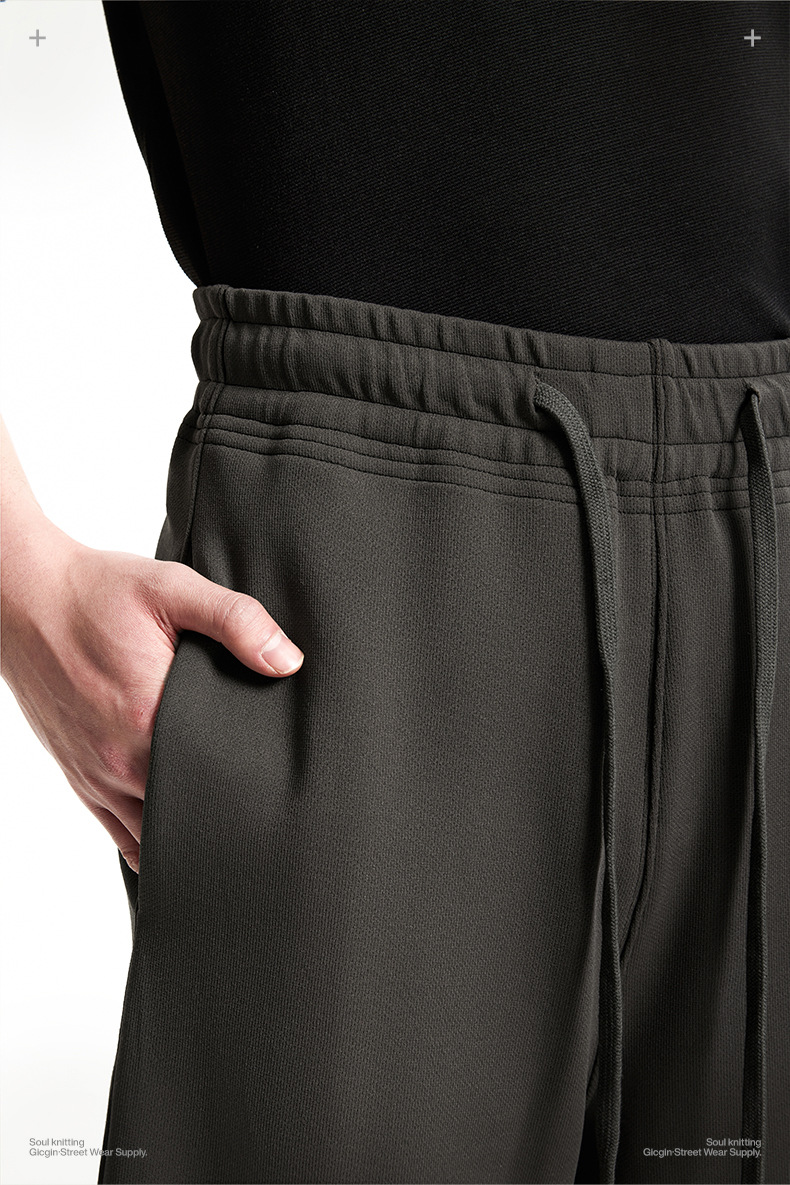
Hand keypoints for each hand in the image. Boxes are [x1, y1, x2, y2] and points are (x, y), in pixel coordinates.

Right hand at [1, 519, 303, 872]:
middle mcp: (119, 758)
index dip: (256, 782)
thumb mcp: (172, 588)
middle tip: (268, 801)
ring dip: (193, 827)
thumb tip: (288, 661)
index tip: (282, 775)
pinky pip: (122, 834)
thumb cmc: (97, 592)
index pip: (219, 777)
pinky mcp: (80, 777)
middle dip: (229, 810)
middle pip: (191, 812)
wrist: (25, 598)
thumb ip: (236, 620)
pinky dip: (155, 838)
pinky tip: (186, 830)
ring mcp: (96, 774)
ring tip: (233, 816)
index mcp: (148, 716)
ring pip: (156, 835)